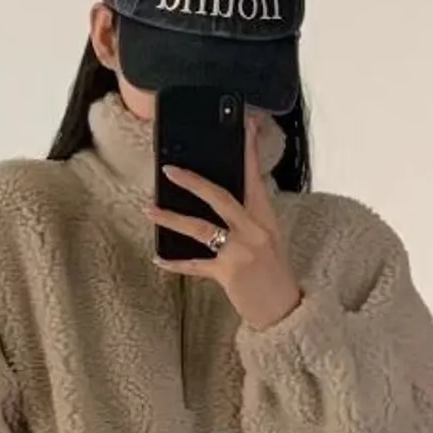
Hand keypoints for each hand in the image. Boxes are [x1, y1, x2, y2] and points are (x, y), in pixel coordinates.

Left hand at [150, 136, 304, 331]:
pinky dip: (175, 262)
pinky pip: (195, 265)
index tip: (245, 123)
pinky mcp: (228, 274)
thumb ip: (247, 215)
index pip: (254, 176)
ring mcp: (241, 252)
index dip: (249, 149)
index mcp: (265, 216)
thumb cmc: (272, 271)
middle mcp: (254, 230)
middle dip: (193, 182)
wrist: (283, 308)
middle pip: (220, 197)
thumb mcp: (267, 236)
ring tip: (149, 209)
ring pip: (200, 228)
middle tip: (169, 169)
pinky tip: (158, 258)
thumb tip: (217, 196)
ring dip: (171, 218)